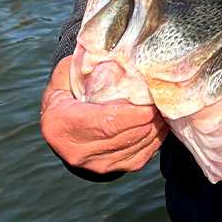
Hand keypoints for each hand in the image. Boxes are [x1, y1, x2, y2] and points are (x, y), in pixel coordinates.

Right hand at [40, 55, 167, 175]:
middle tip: (163, 101)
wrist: (58, 127)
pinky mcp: (110, 170)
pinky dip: (154, 140)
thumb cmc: (65, 95)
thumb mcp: (65, 76)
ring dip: (154, 129)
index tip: (150, 102)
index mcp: (61, 125)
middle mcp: (76, 151)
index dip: (132, 114)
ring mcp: (94, 164)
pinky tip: (157, 123)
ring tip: (163, 109)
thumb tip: (113, 52)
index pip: (105, 123)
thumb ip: (85, 65)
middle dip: (148, 119)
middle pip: (123, 137)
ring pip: (135, 148)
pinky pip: (140, 157)